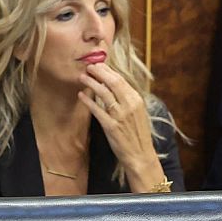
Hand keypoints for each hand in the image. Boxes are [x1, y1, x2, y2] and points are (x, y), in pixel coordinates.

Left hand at [78, 63, 168, 192]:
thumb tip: (113, 84)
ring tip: (82, 77)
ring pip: (103, 93)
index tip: (98, 65)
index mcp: (137, 100)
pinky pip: (97, 110)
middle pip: (112, 82)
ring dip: (91, 83)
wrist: (140, 155)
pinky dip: (88, 101)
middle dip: (99, 72)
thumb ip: (127, 99)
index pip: (121, 80)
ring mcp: (120, 116)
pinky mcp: (111, 126)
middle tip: (88, 67)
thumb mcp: (137, 112)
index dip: (107, 71)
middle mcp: (129, 105)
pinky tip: (81, 95)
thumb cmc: (138, 134)